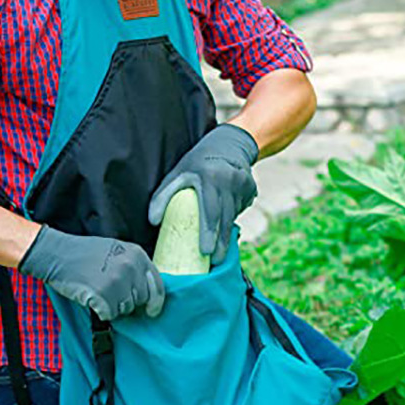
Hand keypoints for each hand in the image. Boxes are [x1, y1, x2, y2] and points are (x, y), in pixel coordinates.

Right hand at [18, 226, 164, 320]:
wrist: (59, 254)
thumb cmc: (85, 253)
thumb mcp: (117, 251)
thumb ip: (134, 267)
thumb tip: (147, 292)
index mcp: (137, 255)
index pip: (157, 285)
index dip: (156, 301)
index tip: (152, 311)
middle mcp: (131, 267)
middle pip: (141, 299)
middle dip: (127, 301)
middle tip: (109, 292)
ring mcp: (118, 281)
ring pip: (125, 308)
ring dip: (113, 306)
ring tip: (98, 290)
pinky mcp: (104, 295)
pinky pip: (110, 314)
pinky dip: (101, 311)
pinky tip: (91, 297)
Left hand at [148, 124, 258, 264]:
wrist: (228, 144)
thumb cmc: (197, 162)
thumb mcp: (178, 173)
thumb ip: (163, 196)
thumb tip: (152, 222)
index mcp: (209, 176)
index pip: (210, 210)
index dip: (208, 233)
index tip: (205, 252)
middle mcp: (229, 180)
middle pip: (225, 218)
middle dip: (220, 243)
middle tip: (215, 261)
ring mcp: (243, 184)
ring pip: (234, 216)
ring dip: (227, 234)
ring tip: (219, 252)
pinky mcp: (251, 188)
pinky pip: (241, 209)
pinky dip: (233, 218)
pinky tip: (225, 222)